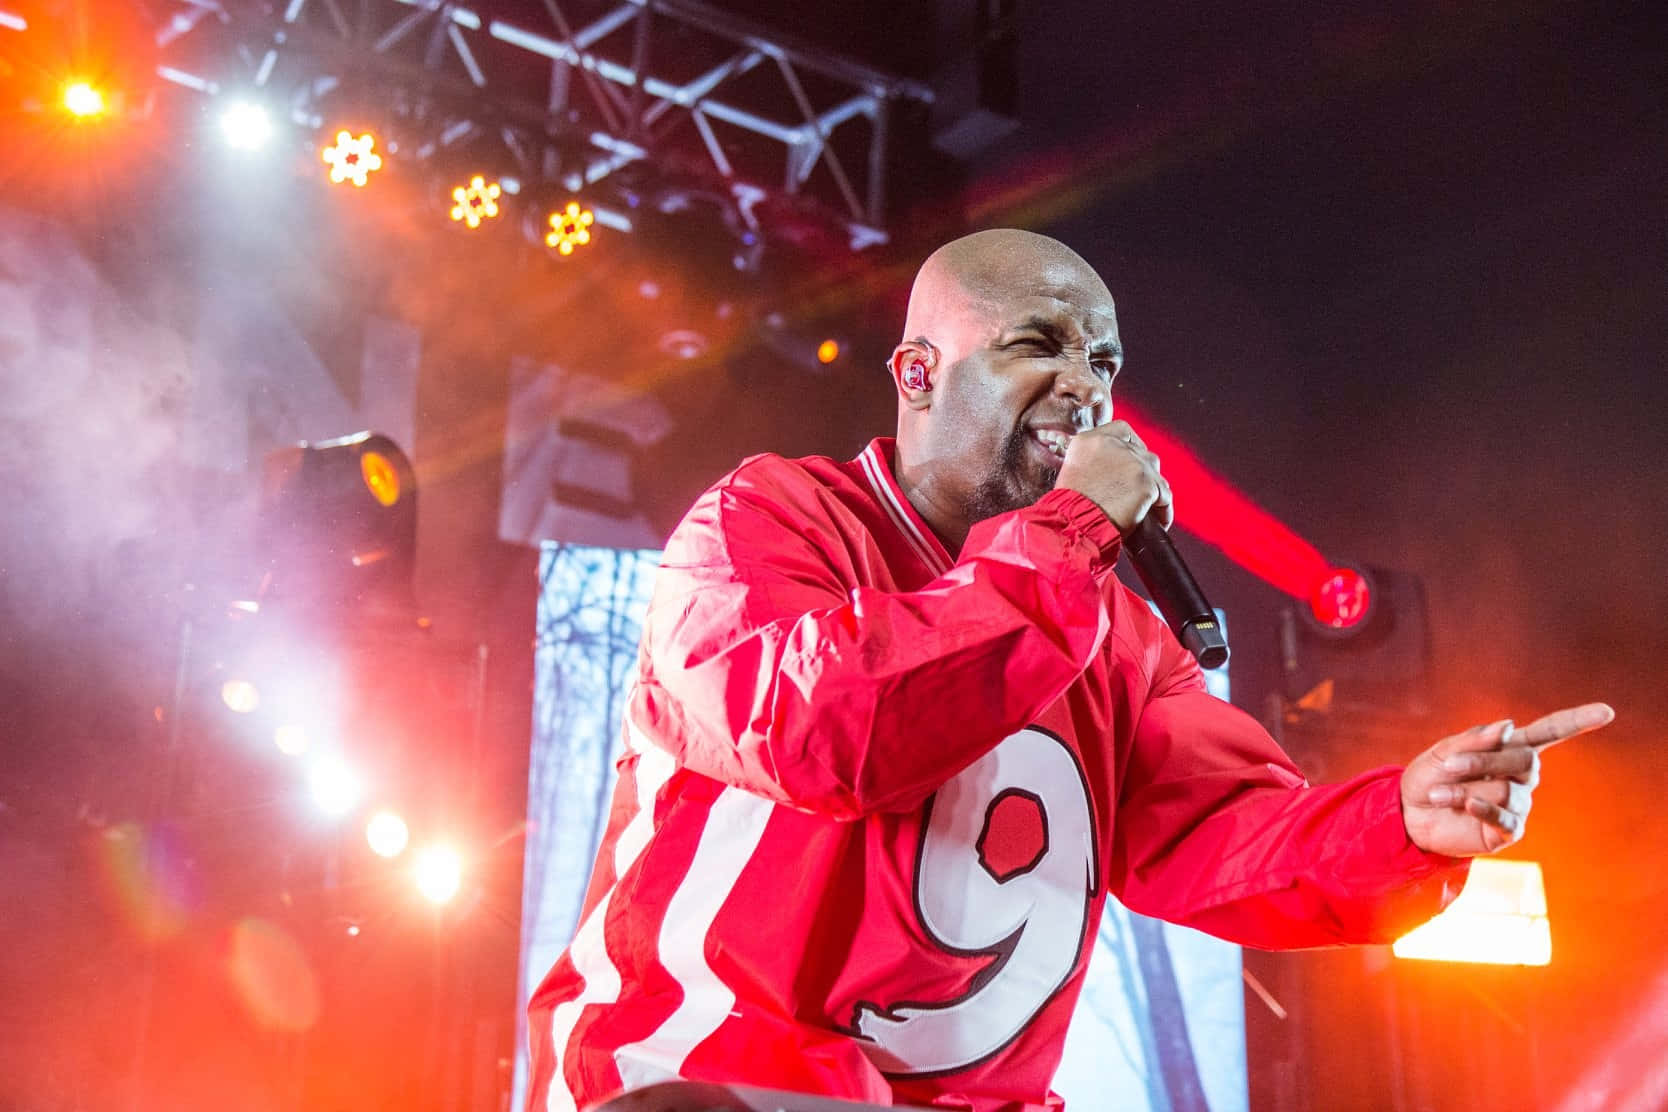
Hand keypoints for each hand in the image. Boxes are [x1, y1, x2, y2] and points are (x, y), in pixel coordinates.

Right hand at [1055, 420, 1172, 535]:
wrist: (1073, 526)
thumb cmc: (1067, 508)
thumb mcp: (1072, 471)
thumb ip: (1093, 461)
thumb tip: (1113, 469)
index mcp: (1090, 441)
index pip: (1122, 430)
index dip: (1132, 444)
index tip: (1133, 459)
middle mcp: (1113, 446)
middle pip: (1142, 453)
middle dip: (1143, 472)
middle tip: (1138, 492)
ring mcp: (1134, 463)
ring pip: (1155, 473)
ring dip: (1153, 489)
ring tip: (1149, 508)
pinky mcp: (1147, 484)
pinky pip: (1164, 496)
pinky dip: (1163, 510)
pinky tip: (1159, 521)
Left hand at [1400, 702, 1613, 855]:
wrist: (1409, 814)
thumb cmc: (1428, 778)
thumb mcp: (1442, 753)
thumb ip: (1472, 741)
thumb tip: (1506, 725)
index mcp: (1508, 749)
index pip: (1549, 732)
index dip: (1576, 721)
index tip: (1606, 712)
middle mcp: (1519, 775)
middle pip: (1525, 760)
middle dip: (1485, 760)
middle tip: (1449, 765)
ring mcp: (1517, 803)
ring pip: (1508, 789)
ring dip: (1467, 788)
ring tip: (1438, 793)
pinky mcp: (1507, 830)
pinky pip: (1505, 817)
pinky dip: (1483, 808)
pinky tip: (1465, 805)